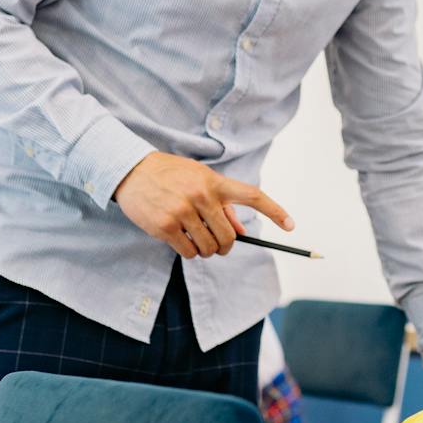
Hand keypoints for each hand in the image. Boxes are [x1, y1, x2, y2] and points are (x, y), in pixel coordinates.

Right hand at [113, 152, 291, 258]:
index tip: (290, 226)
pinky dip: (189, 252)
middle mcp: (201, 196)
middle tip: (218, 246)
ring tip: (195, 238)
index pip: (252, 196)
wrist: (131, 170)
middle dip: (226, 246)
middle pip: (229, 236)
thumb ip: (222, 205)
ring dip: (206, 250)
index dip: (275, 211)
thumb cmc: (170, 175)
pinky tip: (180, 239)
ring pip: (209, 248)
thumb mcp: (199, 179)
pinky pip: (189, 252)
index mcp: (214, 182)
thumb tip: (242, 233)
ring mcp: (182, 212)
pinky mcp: (165, 226)